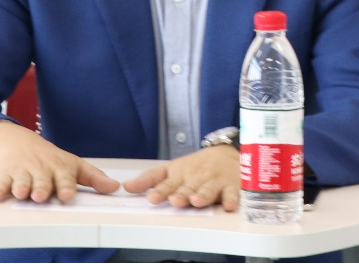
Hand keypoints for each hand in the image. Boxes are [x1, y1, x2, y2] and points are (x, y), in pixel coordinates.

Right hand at [0, 120, 119, 202]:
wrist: (18, 142)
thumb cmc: (50, 159)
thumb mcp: (73, 165)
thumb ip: (93, 178)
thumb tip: (116, 187)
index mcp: (59, 169)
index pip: (64, 178)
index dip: (65, 186)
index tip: (66, 194)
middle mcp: (41, 170)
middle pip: (41, 181)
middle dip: (41, 187)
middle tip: (41, 195)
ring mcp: (23, 172)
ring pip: (22, 181)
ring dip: (21, 187)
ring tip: (20, 192)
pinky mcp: (5, 173)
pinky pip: (1, 182)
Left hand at [123, 144, 239, 210]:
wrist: (226, 153)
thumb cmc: (195, 166)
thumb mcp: (171, 169)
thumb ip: (149, 180)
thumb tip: (126, 187)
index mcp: (180, 175)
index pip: (168, 184)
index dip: (160, 191)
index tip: (152, 198)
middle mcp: (196, 178)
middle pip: (188, 188)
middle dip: (181, 194)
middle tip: (175, 200)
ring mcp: (213, 182)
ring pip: (208, 190)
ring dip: (203, 195)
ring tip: (196, 201)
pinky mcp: (231, 186)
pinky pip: (232, 193)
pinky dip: (231, 199)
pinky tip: (228, 205)